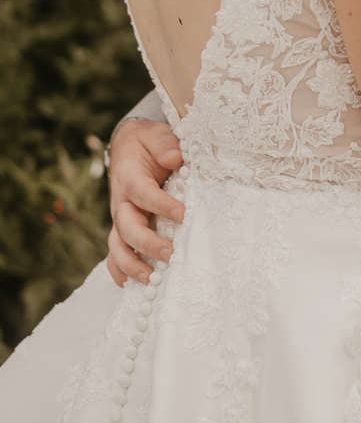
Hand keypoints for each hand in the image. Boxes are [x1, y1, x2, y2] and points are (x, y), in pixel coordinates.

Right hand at [106, 119, 183, 286]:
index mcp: (130, 178)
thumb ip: (165, 144)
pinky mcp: (124, 230)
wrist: (130, 147)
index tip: (182, 214)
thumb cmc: (147, 144)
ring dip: (131, 266)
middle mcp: (122, 202)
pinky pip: (116, 254)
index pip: (144, 194)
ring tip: (152, 279)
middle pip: (127, 227)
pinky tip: (133, 286)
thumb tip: (175, 157)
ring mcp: (121, 219)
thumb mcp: (156, 136)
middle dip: (146, 244)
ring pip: (117, 247)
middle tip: (170, 254)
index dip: (161, 205)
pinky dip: (121, 272)